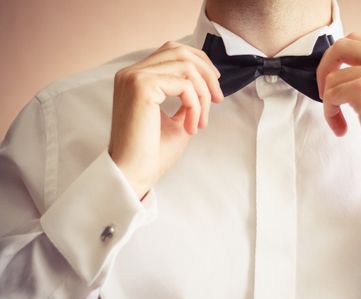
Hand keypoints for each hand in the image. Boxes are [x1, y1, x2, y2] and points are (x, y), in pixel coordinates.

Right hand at [108, 41, 223, 198]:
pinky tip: (191, 128)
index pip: (172, 51)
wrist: (133, 173)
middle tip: (218, 99)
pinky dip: (196, 106)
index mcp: (136, 78)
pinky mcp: (142, 86)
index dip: (200, 63)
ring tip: (201, 122)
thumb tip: (207, 85)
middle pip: (180, 51)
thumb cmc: (152, 153)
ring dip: (202, 95)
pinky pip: (184, 85)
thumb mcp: (176, 120)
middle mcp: (131, 72)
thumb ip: (187, 100)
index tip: (215, 86)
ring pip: (186, 67)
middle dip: (207, 73)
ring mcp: (135, 76)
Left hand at [317, 32, 360, 217]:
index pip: (355, 40)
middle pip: (340, 47)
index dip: (337, 60)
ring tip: (341, 122)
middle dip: (324, 70)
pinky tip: (342, 129)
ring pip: (332, 78)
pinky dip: (330, 113)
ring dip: (329, 102)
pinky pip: (330, 95)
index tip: (335, 83)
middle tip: (326, 95)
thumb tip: (340, 69)